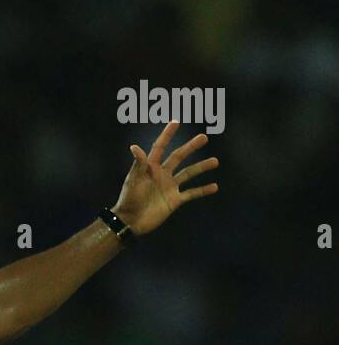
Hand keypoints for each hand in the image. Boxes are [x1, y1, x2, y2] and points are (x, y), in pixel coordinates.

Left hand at [112, 121, 218, 236]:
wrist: (131, 222)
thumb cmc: (129, 200)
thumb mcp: (133, 181)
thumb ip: (138, 165)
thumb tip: (134, 147)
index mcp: (151, 167)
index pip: (160, 147)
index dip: (167, 135)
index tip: (176, 122)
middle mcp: (162, 174)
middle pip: (179, 157)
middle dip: (191, 147)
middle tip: (204, 137)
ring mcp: (170, 187)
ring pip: (189, 173)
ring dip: (201, 167)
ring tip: (215, 161)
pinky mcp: (174, 201)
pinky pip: (191, 193)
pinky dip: (202, 190)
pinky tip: (214, 186)